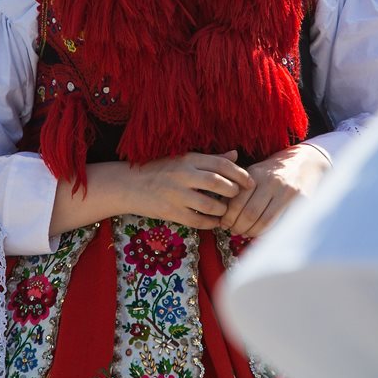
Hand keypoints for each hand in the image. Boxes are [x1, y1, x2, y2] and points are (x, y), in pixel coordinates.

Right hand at [124, 151, 252, 230]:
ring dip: (222, 209)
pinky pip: (197, 220)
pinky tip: (214, 221)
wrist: (127, 184)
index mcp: (188, 159)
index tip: (250, 182)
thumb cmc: (158, 169)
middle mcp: (183, 175)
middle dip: (233, 192)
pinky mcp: (170, 211)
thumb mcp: (183, 159)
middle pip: (218, 184)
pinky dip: (210, 222)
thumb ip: (210, 159)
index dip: (240, 174)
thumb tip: (235, 155)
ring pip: (210, 204)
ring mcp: (176, 194)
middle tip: (238, 197)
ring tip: (225, 210)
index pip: (221, 165)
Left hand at [221, 144, 328, 237]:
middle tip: (234, 231)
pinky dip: (269, 231)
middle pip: (250, 214)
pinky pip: (282, 223)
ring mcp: (289, 192)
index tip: (224, 224)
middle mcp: (273, 181)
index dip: (228, 217)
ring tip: (246, 233)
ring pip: (265, 221)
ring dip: (252, 232)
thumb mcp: (255, 172)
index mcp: (258, 173)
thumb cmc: (274, 171)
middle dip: (239, 227)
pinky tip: (262, 232)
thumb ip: (239, 188)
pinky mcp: (302, 201)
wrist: (305, 162)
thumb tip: (221, 210)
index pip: (237, 201)